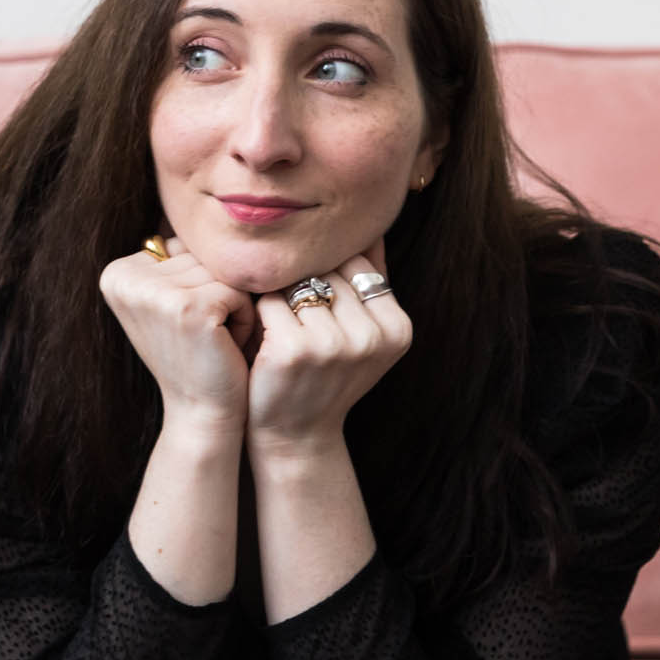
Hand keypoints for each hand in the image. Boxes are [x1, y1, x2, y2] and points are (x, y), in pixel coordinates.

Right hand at [98, 236, 258, 431]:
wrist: (202, 411)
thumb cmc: (195, 354)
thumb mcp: (170, 300)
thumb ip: (174, 259)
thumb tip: (200, 201)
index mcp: (116, 272)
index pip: (183, 248)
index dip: (198, 283)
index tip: (183, 324)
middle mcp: (125, 278)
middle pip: (203, 256)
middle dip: (217, 293)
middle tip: (203, 337)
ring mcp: (156, 294)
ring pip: (223, 272)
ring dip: (233, 306)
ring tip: (213, 340)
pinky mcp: (189, 308)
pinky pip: (239, 290)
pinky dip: (244, 318)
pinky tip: (225, 345)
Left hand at [247, 238, 410, 455]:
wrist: (297, 435)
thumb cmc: (326, 375)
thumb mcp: (363, 333)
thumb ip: (369, 281)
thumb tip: (371, 223)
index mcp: (398, 328)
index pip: (359, 265)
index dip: (332, 275)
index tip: (320, 303)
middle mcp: (372, 337)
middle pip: (329, 271)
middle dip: (307, 283)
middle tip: (296, 316)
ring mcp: (333, 344)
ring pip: (299, 283)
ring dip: (283, 297)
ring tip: (283, 327)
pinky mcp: (294, 349)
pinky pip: (271, 301)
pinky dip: (261, 313)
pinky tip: (264, 338)